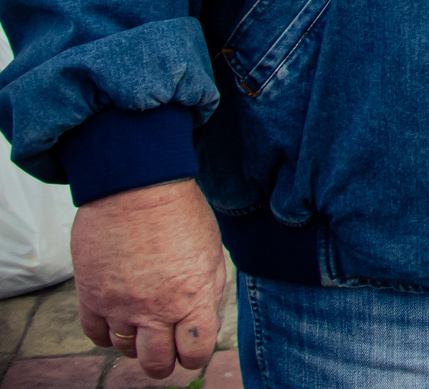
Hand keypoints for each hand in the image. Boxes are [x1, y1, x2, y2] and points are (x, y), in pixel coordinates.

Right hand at [71, 179, 228, 380]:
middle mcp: (155, 309)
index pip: (195, 353)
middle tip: (166, 349)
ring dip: (135, 344)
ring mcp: (120, 307)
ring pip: (125, 351)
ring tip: (143, 325)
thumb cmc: (180, 213)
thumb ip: (209, 291)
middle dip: (164, 362)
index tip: (192, 348)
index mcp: (193, 298)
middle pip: (156, 363)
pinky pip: (95, 336)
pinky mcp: (91, 298)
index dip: (195, 355)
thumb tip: (204, 321)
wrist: (137, 188)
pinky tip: (117, 321)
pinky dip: (106, 335)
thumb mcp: (212, 251)